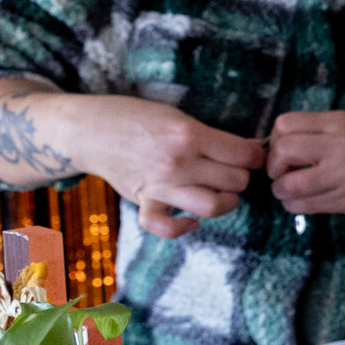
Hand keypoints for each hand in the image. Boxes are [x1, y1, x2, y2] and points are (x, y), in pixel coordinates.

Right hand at [37, 92, 263, 240]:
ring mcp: (160, 186)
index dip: (255, 155)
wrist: (88, 130)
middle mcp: (177, 163)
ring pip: (214, 206)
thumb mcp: (178, 116)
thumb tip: (251, 150)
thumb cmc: (136, 118)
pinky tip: (191, 219)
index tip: (249, 155)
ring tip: (219, 191)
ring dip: (225, 201)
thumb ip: (210, 136)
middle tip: (231, 170)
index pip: (246, 155)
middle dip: (240, 176)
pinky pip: (168, 228)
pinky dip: (184, 228)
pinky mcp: (144, 203)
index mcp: (189, 134)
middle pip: (236, 181)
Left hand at [267, 111, 344, 217]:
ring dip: (281, 190)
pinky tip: (301, 202)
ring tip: (289, 191)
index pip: (285, 124)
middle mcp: (341, 144)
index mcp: (339, 122)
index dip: (274, 140)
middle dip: (273, 167)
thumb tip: (274, 150)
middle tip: (282, 174)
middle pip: (282, 150)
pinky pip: (304, 204)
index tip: (282, 152)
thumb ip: (317, 136)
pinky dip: (293, 205)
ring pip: (289, 183)